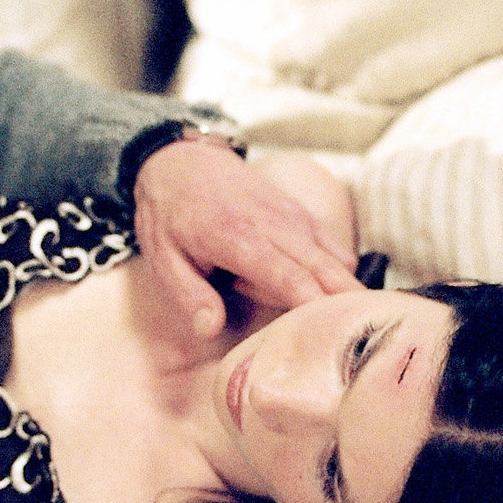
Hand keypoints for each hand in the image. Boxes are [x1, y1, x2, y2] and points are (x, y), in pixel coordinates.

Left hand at [130, 140, 359, 356]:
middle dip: (340, 310)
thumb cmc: (170, 216)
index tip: (324, 338)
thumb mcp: (162, 258)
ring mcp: (295, 217)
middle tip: (329, 341)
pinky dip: (334, 276)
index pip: (290, 279)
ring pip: (337, 264)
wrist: (182, 161)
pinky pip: (337, 252)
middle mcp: (276, 225)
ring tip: (295, 308)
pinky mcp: (304, 215)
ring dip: (332, 295)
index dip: (313, 309)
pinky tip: (306, 290)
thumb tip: (211, 330)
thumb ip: (188, 296)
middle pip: (327, 273)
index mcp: (238, 238)